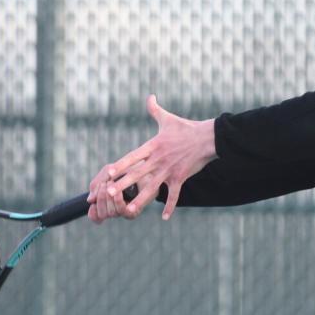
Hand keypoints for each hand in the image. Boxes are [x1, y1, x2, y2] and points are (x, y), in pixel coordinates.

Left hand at [87, 94, 216, 221]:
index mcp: (152, 146)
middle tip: (108, 193)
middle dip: (122, 184)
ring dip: (140, 199)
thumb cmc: (186, 128)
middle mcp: (158, 159)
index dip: (119, 165)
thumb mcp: (168, 118)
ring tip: (129, 210)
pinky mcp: (180, 177)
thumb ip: (155, 109)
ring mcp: (169, 170)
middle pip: (137, 174)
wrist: (208, 138)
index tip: (106, 173)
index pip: (131, 157)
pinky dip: (170, 206)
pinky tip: (164, 217)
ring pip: (152, 187)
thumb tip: (150, 96)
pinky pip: (174, 195)